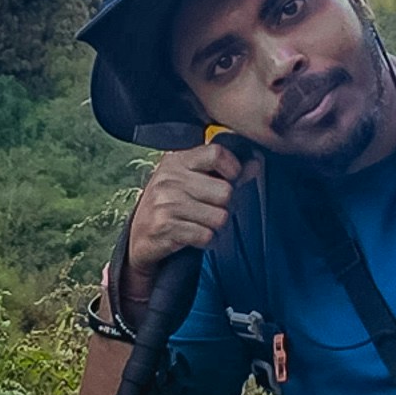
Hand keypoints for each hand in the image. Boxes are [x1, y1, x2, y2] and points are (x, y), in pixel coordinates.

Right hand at [124, 135, 245, 282]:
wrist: (139, 238)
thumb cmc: (170, 205)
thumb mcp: (191, 182)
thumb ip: (225, 172)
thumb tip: (256, 163)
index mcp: (176, 161)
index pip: (216, 153)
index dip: (233, 168)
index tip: (232, 179)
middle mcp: (170, 179)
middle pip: (225, 192)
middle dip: (227, 206)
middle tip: (215, 210)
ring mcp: (166, 203)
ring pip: (220, 217)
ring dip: (217, 227)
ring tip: (203, 224)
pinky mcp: (165, 227)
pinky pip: (206, 236)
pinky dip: (207, 241)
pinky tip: (196, 236)